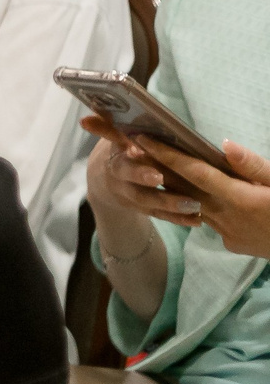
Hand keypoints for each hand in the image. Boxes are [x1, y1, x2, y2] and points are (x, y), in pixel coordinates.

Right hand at [83, 116, 200, 230]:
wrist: (109, 183)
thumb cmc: (122, 152)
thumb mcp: (114, 138)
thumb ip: (106, 126)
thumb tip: (87, 118)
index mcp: (117, 156)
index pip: (119, 154)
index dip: (122, 148)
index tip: (136, 150)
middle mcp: (121, 178)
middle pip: (130, 178)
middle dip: (144, 178)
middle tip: (160, 178)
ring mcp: (132, 196)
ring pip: (148, 201)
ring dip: (169, 204)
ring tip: (193, 205)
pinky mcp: (144, 210)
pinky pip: (161, 215)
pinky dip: (178, 219)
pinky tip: (198, 220)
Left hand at [135, 131, 269, 259]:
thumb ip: (253, 166)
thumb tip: (223, 145)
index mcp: (238, 198)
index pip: (193, 172)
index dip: (165, 155)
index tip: (140, 139)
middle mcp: (225, 217)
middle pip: (182, 188)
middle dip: (156, 168)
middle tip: (132, 147)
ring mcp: (226, 233)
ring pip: (193, 205)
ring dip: (174, 188)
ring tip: (154, 166)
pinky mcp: (231, 244)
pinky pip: (211, 221)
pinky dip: (203, 207)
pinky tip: (198, 195)